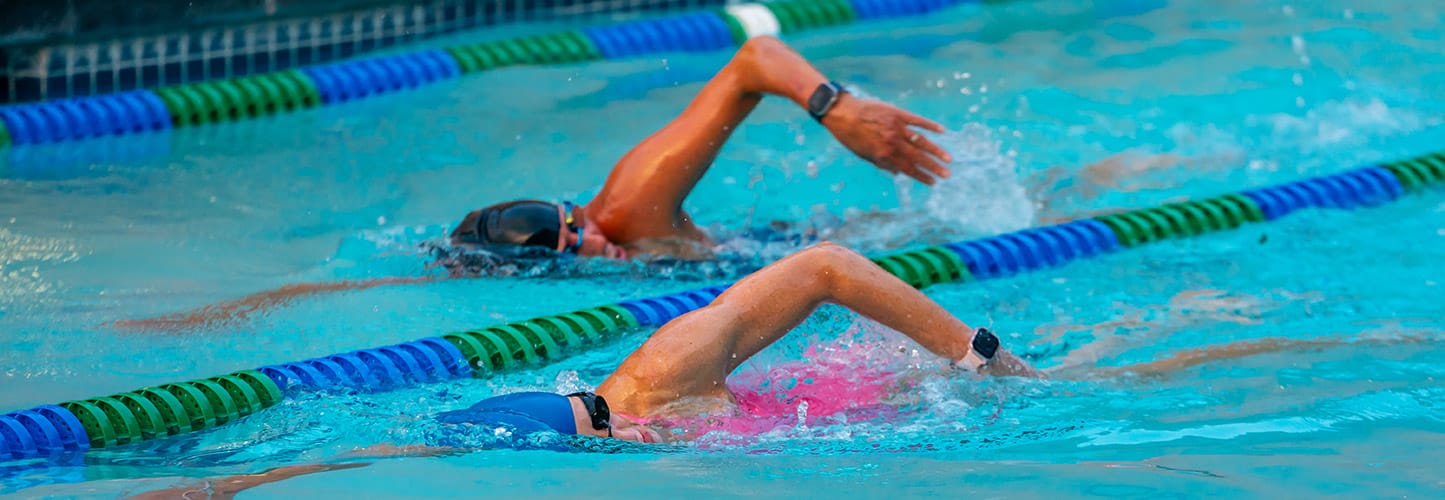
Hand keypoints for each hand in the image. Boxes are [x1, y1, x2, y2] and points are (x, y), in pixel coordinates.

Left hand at [821, 94, 952, 184]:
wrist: (842, 112)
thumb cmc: (850, 136)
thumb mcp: (863, 154)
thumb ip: (882, 163)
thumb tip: (898, 172)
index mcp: (884, 155)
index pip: (908, 168)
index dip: (921, 176)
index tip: (933, 182)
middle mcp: (892, 142)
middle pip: (918, 157)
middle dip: (933, 167)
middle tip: (947, 174)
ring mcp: (897, 127)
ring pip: (921, 141)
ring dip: (936, 150)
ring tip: (948, 159)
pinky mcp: (897, 113)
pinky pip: (917, 120)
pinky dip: (930, 125)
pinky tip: (941, 131)